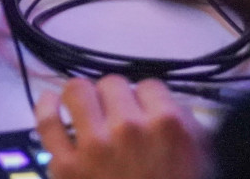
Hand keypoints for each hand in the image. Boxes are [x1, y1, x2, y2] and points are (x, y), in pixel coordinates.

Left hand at [34, 77, 207, 178]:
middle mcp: (130, 128)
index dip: (145, 101)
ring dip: (81, 98)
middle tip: (115, 119)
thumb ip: (187, 128)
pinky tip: (52, 103)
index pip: (149, 86)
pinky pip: (46, 120)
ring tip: (83, 109)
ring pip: (77, 90)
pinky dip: (47, 107)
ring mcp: (94, 145)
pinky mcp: (65, 165)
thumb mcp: (203, 164)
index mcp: (169, 127)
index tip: (142, 113)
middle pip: (112, 85)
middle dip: (114, 100)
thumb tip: (164, 103)